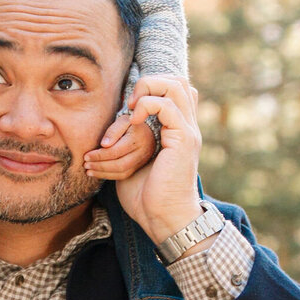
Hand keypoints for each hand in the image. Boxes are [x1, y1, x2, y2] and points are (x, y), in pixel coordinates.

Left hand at [83, 115, 155, 181]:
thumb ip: (113, 130)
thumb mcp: (123, 120)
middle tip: (86, 165)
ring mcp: (141, 161)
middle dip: (100, 166)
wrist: (147, 130)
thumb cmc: (131, 124)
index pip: (116, 151)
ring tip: (88, 171)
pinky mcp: (138, 167)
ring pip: (122, 173)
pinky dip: (109, 176)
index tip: (86, 156)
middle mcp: (141, 152)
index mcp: (137, 138)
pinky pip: (124, 176)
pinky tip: (97, 173)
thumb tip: (104, 145)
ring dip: (103, 174)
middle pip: (119, 165)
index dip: (99, 155)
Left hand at [114, 76, 204, 250]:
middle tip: (130, 103)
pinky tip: (134, 123)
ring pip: (176, 85)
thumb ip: (131, 144)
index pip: (176, 90)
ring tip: (131, 110)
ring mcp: (188, 132)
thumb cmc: (148, 197)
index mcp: (178, 131)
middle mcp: (187, 128)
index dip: (153, 87)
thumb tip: (112, 134)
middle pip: (179, 81)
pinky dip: (147, 106)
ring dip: (148, 90)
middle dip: (151, 82)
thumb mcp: (135, 163)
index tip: (130, 107)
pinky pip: (167, 106)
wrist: (164, 218)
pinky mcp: (182, 139)